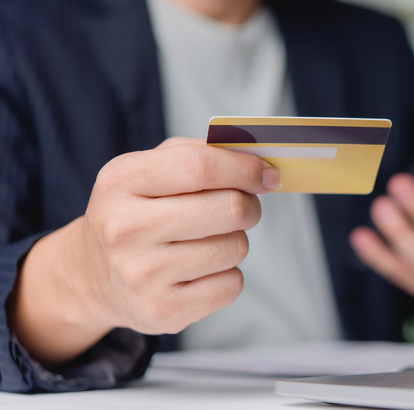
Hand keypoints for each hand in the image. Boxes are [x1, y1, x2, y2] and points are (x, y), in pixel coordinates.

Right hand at [9, 138, 278, 364]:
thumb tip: (260, 165)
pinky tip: (200, 270)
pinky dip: (227, 275)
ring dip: (235, 241)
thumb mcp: (149, 170)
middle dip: (249, 205)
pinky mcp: (162, 312)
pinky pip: (231, 285)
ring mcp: (141, 275)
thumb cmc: (137, 212)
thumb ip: (199, 155)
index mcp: (121, 182)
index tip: (266, 174)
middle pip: (229, 208)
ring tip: (209, 240)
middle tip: (242, 208)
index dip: (244, 168)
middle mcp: (125, 229)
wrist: (93, 274)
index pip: (199, 167)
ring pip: (235, 248)